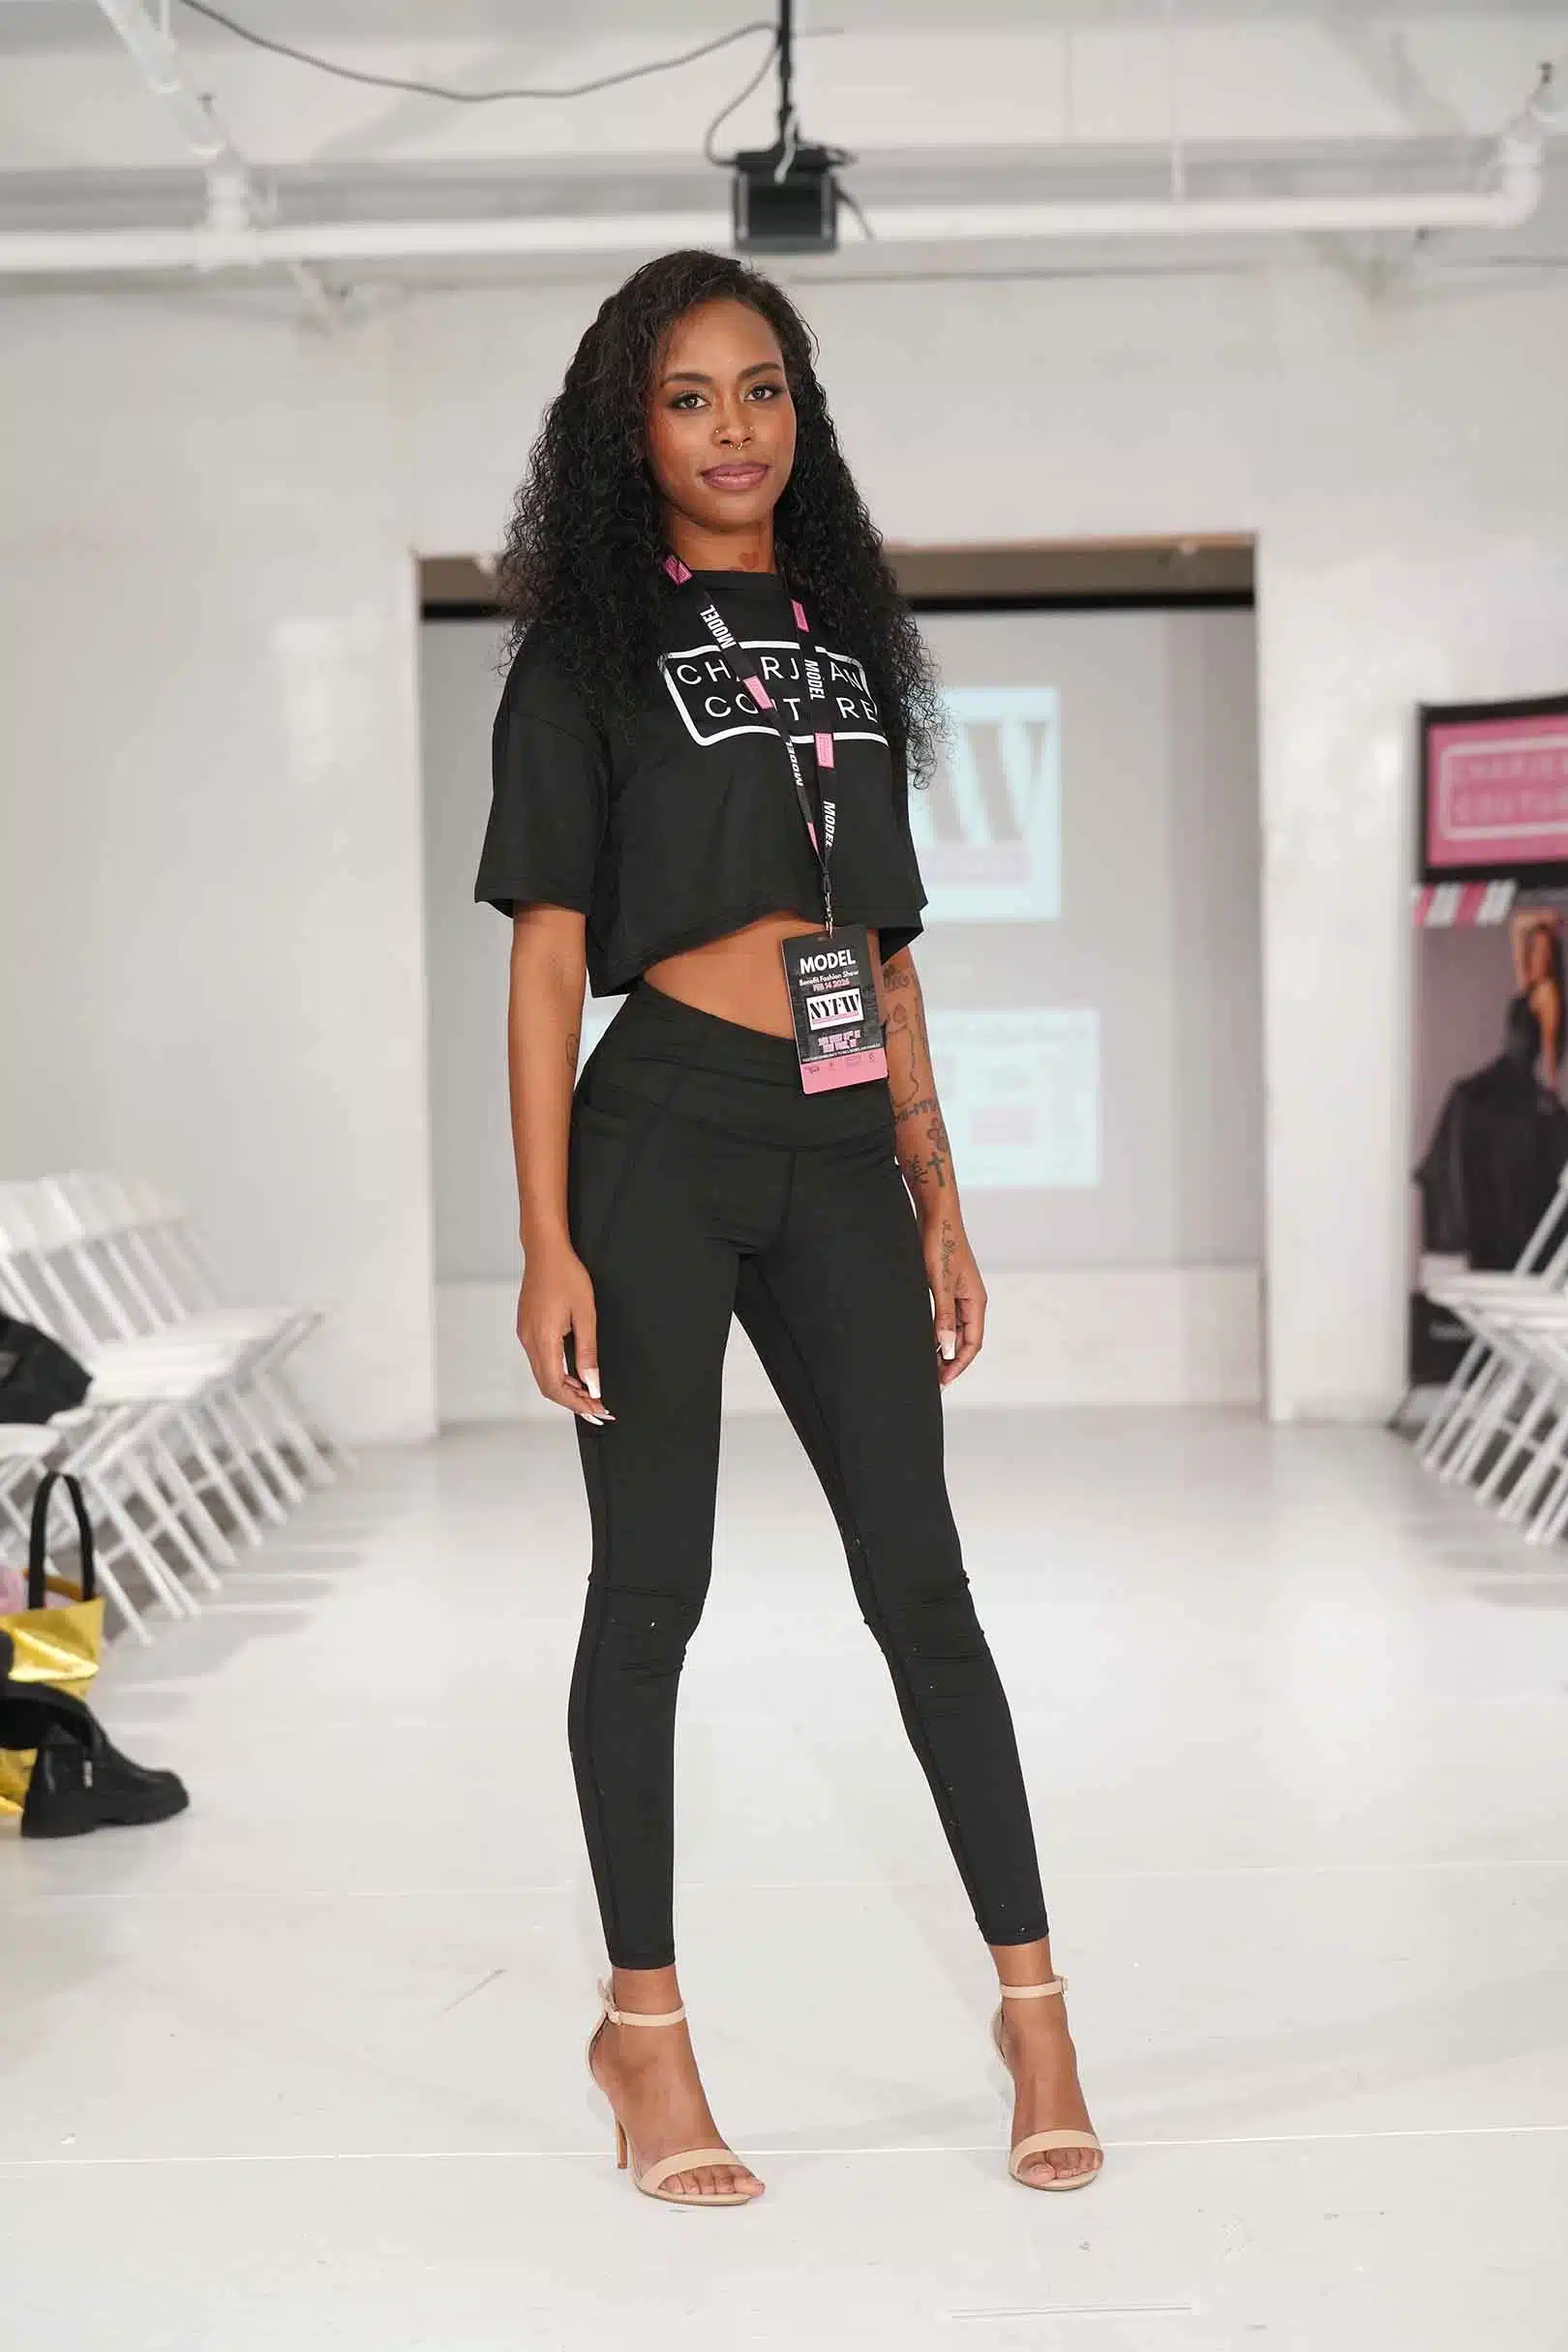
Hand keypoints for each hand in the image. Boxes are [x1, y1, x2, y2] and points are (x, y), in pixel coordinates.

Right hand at [517, 1241, 612, 1424]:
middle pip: (547, 1386)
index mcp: (543, 1339)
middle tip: (597, 1409)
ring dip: (565, 1389)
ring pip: (542, 1375)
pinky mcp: (527, 1329)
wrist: (545, 1251)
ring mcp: (525, 1335)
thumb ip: (588, 1353)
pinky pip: (540, 1361)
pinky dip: (557, 1374)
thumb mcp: (586, 1315)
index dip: (577, 1404)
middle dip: (572, 1402)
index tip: (597, 1411)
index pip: (556, 1387)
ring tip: (589, 1394)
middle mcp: (529, 1341)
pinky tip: (574, 1373)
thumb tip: (592, 1383)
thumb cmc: (566, 1275)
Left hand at [922, 1211, 985, 1383]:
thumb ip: (942, 1317)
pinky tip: (926, 1339)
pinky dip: (938, 1331)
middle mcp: (971, 1300)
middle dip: (951, 1361)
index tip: (943, 1381)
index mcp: (976, 1301)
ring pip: (956, 1329)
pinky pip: (947, 1317)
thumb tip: (945, 1349)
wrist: (936, 1214)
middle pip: (965, 1339)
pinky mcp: (947, 1286)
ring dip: (944, 1348)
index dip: (958, 1364)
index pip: (972, 1343)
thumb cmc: (940, 1244)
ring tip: (929, 1365)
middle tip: (934, 1380)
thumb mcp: (939, 1284)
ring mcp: (960, 1293)